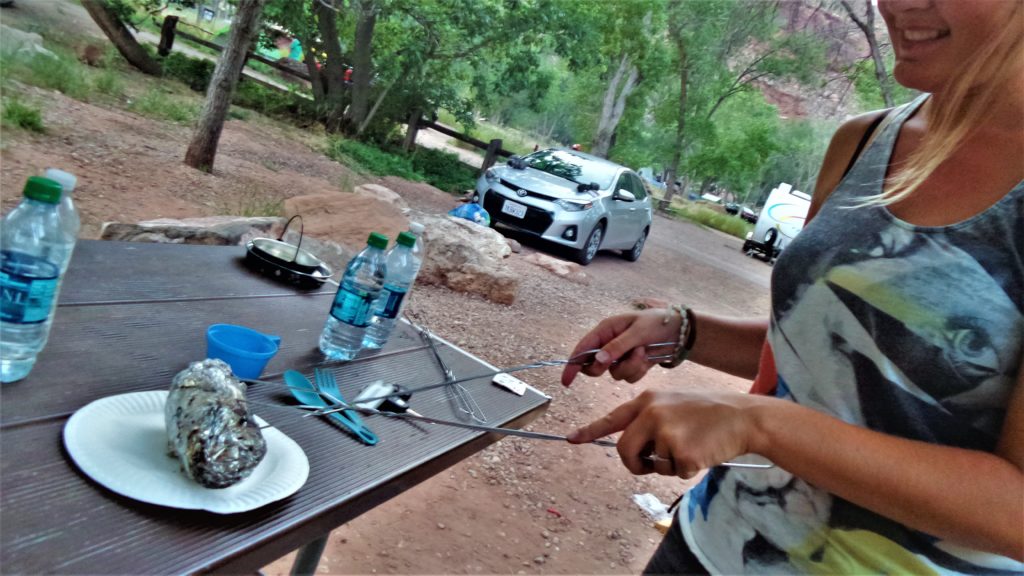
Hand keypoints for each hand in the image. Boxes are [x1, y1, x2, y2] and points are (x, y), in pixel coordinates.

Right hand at [560, 309, 680, 386]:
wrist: (679, 331)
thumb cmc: (656, 323)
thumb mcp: (636, 332)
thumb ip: (616, 347)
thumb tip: (597, 361)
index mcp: (605, 330)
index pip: (582, 349)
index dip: (572, 366)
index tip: (566, 382)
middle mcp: (609, 344)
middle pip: (594, 366)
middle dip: (606, 367)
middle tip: (620, 359)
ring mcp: (620, 356)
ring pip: (614, 374)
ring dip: (629, 367)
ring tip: (643, 352)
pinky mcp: (631, 365)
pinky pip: (628, 377)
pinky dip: (638, 370)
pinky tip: (647, 358)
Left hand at [566, 389, 765, 477]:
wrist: (744, 417)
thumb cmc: (711, 412)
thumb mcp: (675, 403)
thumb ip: (651, 418)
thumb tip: (634, 446)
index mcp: (648, 399)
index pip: (612, 418)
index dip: (591, 430)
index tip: (571, 438)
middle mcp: (651, 413)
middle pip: (624, 450)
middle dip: (634, 463)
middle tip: (651, 464)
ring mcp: (665, 433)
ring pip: (653, 464)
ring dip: (669, 464)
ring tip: (693, 445)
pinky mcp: (681, 452)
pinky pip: (674, 472)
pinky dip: (687, 469)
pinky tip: (703, 452)